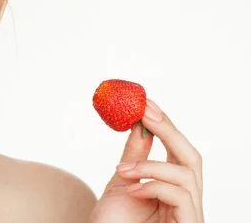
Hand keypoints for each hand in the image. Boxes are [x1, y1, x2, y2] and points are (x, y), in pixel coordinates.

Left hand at [89, 99, 203, 222]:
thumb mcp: (121, 182)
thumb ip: (135, 156)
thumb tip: (139, 123)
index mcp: (171, 190)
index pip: (177, 152)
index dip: (165, 126)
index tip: (145, 102)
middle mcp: (185, 203)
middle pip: (192, 158)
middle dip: (169, 131)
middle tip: (144, 112)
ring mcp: (188, 217)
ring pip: (187, 175)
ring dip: (151, 164)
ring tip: (123, 170)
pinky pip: (182, 197)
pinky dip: (154, 185)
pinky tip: (131, 188)